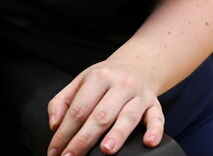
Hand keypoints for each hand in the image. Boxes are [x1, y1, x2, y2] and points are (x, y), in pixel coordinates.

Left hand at [47, 61, 163, 155]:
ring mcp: (139, 95)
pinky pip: (157, 118)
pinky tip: (148, 142)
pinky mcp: (155, 104)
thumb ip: (63, 101)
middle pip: (100, 115)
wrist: (135, 66)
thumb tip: (54, 124)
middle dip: (84, 139)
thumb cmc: (104, 79)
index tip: (55, 150)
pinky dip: (154, 131)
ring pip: (128, 116)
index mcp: (97, 78)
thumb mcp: (80, 82)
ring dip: (117, 134)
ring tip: (106, 150)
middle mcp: (119, 84)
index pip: (78, 109)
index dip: (65, 132)